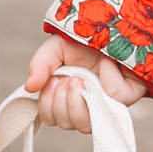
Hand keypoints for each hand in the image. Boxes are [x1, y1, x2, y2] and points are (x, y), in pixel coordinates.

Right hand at [24, 33, 147, 128]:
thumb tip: (28, 88)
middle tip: (69, 79)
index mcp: (65, 96)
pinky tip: (106, 67)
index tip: (52, 82)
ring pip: (84, 125)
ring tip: (80, 79)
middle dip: (61, 102)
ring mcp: (104, 106)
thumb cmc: (87, 40)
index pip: (49, 117)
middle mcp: (84, 105)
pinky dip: (105, 84)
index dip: (46, 105)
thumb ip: (40, 64)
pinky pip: (109, 107)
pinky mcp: (124, 102)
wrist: (118, 26)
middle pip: (65, 123)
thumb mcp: (57, 47)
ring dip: (76, 102)